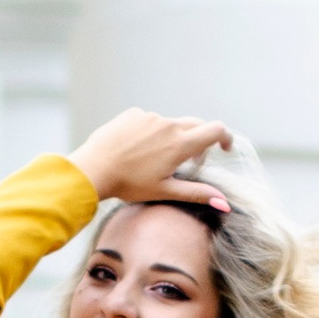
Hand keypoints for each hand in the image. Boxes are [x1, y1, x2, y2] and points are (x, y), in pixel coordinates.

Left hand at [69, 109, 233, 209]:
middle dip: (200, 141)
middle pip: (196, 124)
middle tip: (191, 161)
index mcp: (180, 144)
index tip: (224, 148)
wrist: (93, 169)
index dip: (225, 137)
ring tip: (154, 161)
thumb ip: (196, 194)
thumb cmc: (129, 184)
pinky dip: (152, 133)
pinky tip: (137, 151)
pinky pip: (150, 121)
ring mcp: (150, 117)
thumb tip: (225, 203)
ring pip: (171, 124)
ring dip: (172, 138)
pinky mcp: (134, 114)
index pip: (215, 129)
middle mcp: (168, 125)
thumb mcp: (165, 191)